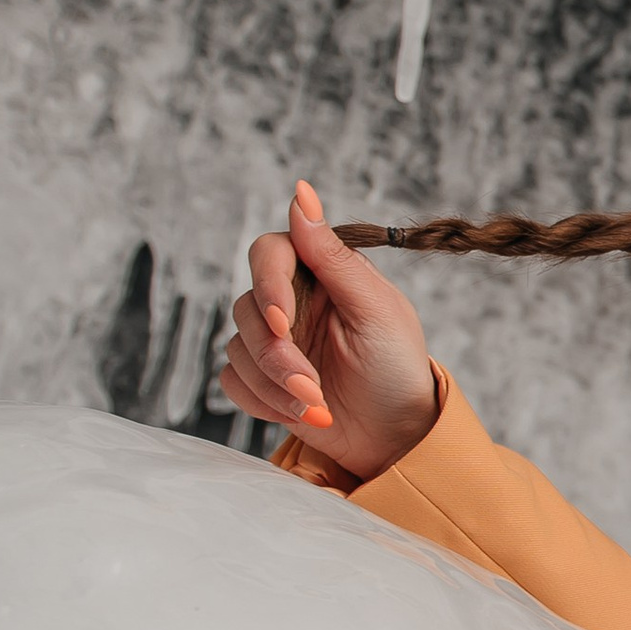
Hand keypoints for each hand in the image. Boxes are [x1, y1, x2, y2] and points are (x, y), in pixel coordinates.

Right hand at [220, 181, 439, 482]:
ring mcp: (276, 341)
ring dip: (273, 383)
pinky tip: (301, 413)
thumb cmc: (398, 369)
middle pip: (247, 306)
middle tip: (311, 385)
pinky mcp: (262, 379)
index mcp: (323, 275)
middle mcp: (293, 302)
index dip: (268, 284)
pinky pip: (232, 380)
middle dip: (276, 353)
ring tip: (317, 404)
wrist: (396, 438)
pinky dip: (261, 401)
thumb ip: (334, 256)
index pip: (270, 252)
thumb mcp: (376, 310)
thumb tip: (302, 191)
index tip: (282, 321)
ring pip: (237, 347)